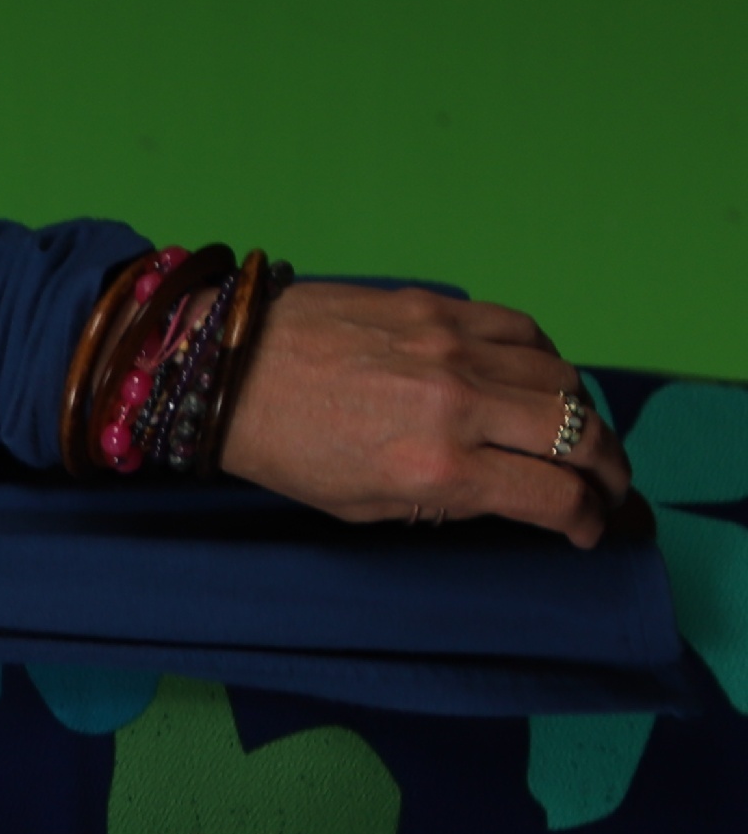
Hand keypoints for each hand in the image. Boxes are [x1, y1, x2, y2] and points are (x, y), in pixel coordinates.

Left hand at [216, 282, 636, 545]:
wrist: (224, 367)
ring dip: (582, 414)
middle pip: (580, 434)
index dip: (586, 519)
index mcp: (434, 468)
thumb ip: (446, 502)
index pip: (553, 496)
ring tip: (574, 436)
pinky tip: (534, 380)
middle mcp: (457, 405)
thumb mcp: (360, 506)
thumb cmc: (282, 449)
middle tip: (607, 485)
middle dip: (609, 469)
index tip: (586, 528)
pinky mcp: (438, 306)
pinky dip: (544, 359)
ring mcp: (452, 347)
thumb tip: (515, 496)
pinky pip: (524, 329)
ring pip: (564, 378)